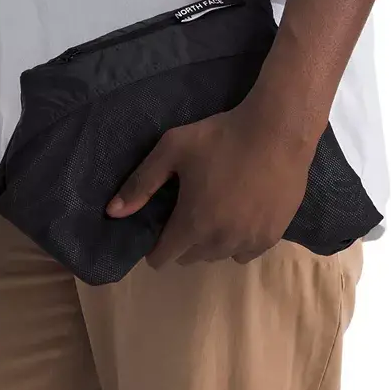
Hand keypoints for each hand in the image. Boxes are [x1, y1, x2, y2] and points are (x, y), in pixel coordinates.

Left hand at [106, 103, 315, 266]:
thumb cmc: (221, 137)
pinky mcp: (273, 235)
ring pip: (219, 256)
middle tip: (186, 214)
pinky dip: (237, 244)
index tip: (157, 233)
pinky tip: (237, 221)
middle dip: (183, 242)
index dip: (156, 249)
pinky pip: (246, 253)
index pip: (164, 257)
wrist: (278, 131)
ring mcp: (248, 240)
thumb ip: (141, 183)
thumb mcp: (173, 149)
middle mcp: (219, 241)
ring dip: (209, 244)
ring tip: (211, 216)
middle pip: (191, 258)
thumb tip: (112, 213)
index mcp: (192, 223)